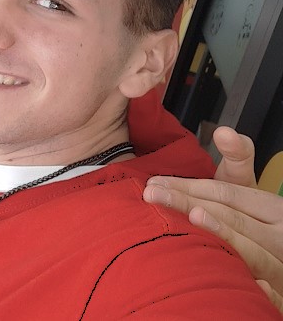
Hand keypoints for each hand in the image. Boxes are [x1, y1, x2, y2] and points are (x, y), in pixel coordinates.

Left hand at [143, 126, 282, 311]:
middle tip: (152, 193)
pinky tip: (234, 275)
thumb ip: (238, 156)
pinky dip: (254, 282)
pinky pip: (270, 289)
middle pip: (229, 215)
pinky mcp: (280, 288)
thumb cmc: (251, 218)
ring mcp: (281, 262)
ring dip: (219, 233)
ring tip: (193, 217)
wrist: (277, 249)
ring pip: (249, 249)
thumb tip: (224, 132)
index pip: (225, 193)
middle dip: (187, 202)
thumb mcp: (247, 186)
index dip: (188, 185)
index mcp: (270, 207)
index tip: (153, 182)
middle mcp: (279, 233)